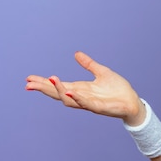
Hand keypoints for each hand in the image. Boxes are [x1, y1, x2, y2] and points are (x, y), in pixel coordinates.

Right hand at [26, 51, 145, 124]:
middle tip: (28, 84)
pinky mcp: (99, 108)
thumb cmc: (118, 89)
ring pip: (68, 99)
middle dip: (44, 88)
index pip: (58, 86)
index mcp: (80, 89)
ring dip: (59, 90)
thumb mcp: (102, 72)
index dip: (44, 82)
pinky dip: (76, 98)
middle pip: (57, 94)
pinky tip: (69, 92)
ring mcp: (89, 103)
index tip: (29, 78)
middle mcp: (81, 96)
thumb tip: (76, 53)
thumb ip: (89, 64)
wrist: (132, 102)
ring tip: (50, 80)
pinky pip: (85, 104)